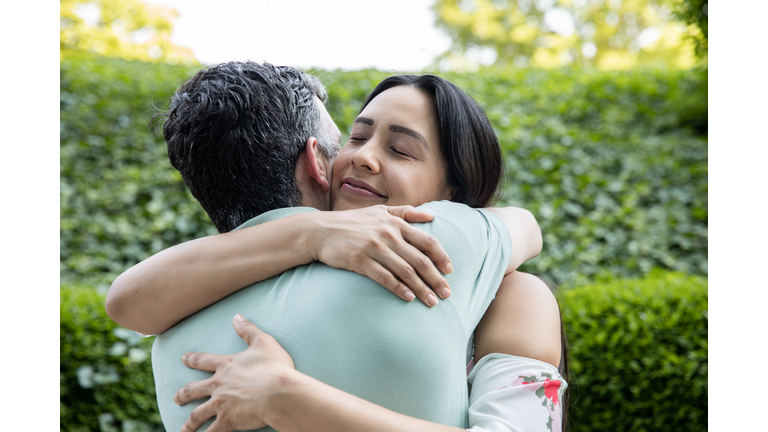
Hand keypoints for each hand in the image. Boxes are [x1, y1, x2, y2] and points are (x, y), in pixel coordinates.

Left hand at [173, 314, 295, 431]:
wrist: (280, 392)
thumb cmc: (275, 367)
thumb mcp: (264, 342)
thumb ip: (248, 330)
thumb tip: (237, 316)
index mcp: (226, 366)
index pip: (203, 361)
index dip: (192, 359)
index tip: (183, 359)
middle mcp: (219, 385)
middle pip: (194, 390)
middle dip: (183, 394)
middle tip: (176, 397)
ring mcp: (221, 404)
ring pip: (198, 414)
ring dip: (189, 423)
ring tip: (183, 428)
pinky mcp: (228, 421)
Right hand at [309, 205, 452, 306]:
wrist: (319, 231)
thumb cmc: (351, 222)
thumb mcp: (379, 211)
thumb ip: (406, 213)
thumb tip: (432, 215)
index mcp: (395, 223)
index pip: (427, 241)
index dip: (441, 257)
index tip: (450, 271)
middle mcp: (388, 234)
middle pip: (420, 260)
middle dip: (436, 279)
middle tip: (447, 293)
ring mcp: (374, 248)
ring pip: (406, 271)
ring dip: (421, 288)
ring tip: (432, 301)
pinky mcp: (360, 261)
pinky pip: (385, 278)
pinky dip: (399, 289)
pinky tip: (409, 298)